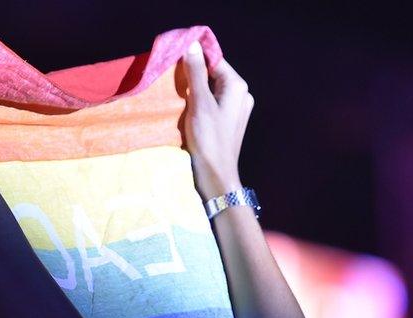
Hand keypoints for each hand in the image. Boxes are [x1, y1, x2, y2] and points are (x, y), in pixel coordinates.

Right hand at [182, 41, 253, 199]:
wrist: (217, 176)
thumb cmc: (209, 140)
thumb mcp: (199, 103)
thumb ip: (196, 73)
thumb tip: (192, 45)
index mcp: (237, 86)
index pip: (214, 60)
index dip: (194, 57)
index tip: (173, 59)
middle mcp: (241, 94)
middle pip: (213, 74)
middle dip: (193, 75)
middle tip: (171, 79)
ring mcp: (236, 109)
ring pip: (211, 89)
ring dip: (194, 90)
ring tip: (176, 95)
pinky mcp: (228, 122)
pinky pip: (212, 103)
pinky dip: (199, 103)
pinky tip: (185, 109)